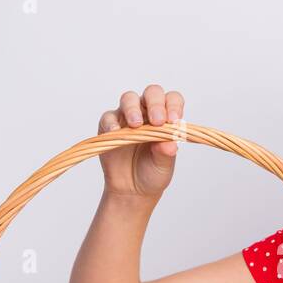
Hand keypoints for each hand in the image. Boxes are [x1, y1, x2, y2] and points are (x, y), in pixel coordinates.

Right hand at [96, 84, 183, 198]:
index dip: (174, 106)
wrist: (132, 190)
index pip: (172, 100)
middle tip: (157, 121)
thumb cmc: (152, 173)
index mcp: (166, 118)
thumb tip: (170, 143)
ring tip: (136, 125)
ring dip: (132, 109)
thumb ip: (166, 153)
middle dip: (155, 103)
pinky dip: (112, 123)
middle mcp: (148, 112)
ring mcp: (127, 117)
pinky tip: (116, 132)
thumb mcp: (163, 166)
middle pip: (152, 93)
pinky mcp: (109, 126)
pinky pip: (108, 117)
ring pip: (129, 99)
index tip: (174, 121)